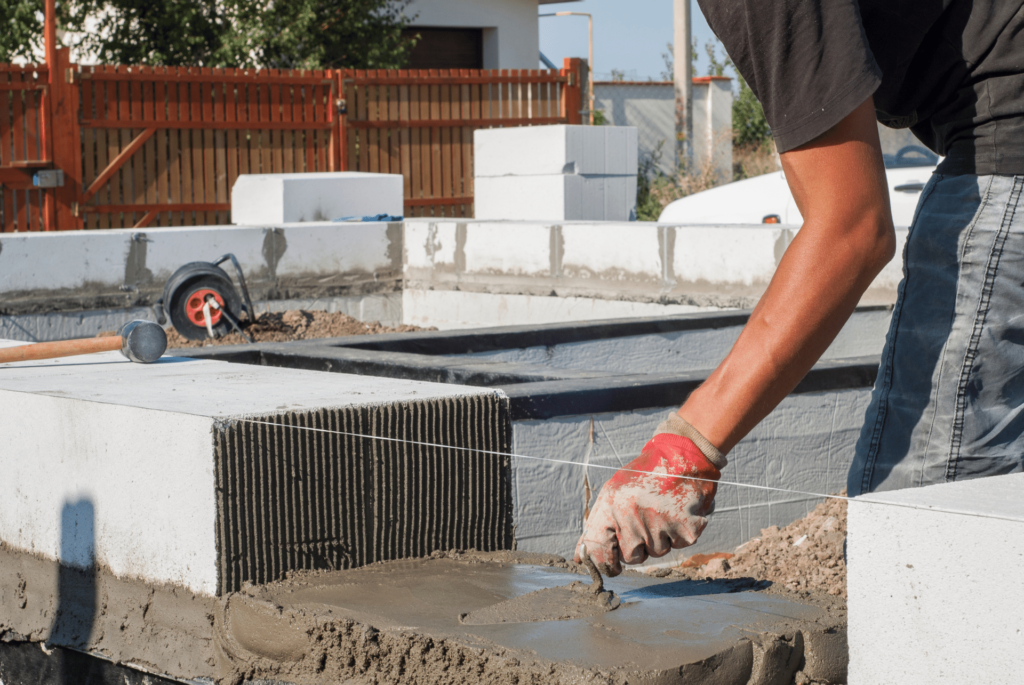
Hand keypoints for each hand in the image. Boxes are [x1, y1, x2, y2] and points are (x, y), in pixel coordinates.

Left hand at [574, 434, 719, 575]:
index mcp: (612, 505)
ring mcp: (662, 525)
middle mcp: (635, 516)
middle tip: (646, 520)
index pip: (598, 549)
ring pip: (657, 553)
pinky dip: (679, 533)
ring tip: (663, 511)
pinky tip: (678, 511)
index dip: (604, 564)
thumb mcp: (613, 492)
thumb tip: (579, 557)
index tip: (611, 568)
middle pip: (631, 557)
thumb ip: (596, 525)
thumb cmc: (644, 476)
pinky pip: (679, 546)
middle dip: (638, 546)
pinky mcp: (687, 530)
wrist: (683, 457)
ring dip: (660, 538)